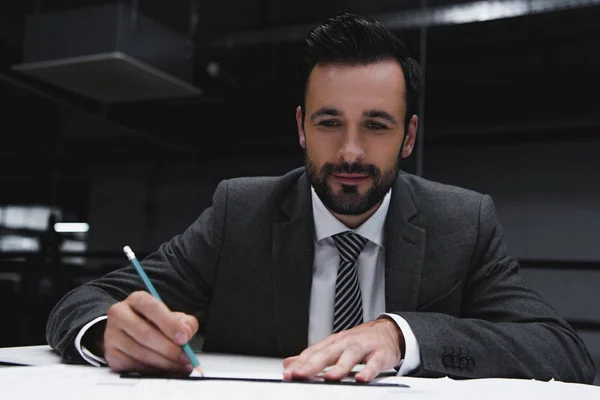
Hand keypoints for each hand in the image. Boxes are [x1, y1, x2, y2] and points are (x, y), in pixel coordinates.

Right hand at [101, 291, 198, 374]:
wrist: (131, 334)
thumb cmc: (154, 324)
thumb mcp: (172, 317)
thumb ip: (185, 323)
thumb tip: (186, 333)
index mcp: (137, 299)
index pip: (151, 307)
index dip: (169, 324)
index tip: (184, 338)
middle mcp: (120, 314)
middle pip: (144, 333)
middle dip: (168, 348)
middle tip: (185, 357)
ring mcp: (112, 334)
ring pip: (139, 352)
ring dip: (163, 362)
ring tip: (179, 365)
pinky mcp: (110, 354)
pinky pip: (132, 365)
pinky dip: (151, 370)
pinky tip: (164, 370)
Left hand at [283, 318, 404, 382]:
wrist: (388, 331)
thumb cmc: (359, 341)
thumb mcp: (334, 346)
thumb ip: (312, 356)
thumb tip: (289, 363)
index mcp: (333, 343)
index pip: (313, 352)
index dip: (300, 363)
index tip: (288, 373)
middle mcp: (346, 343)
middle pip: (328, 353)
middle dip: (313, 364)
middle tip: (300, 375)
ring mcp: (363, 347)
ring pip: (350, 356)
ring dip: (339, 367)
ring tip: (329, 378)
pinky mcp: (379, 354)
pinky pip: (374, 363)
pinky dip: (368, 371)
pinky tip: (361, 379)